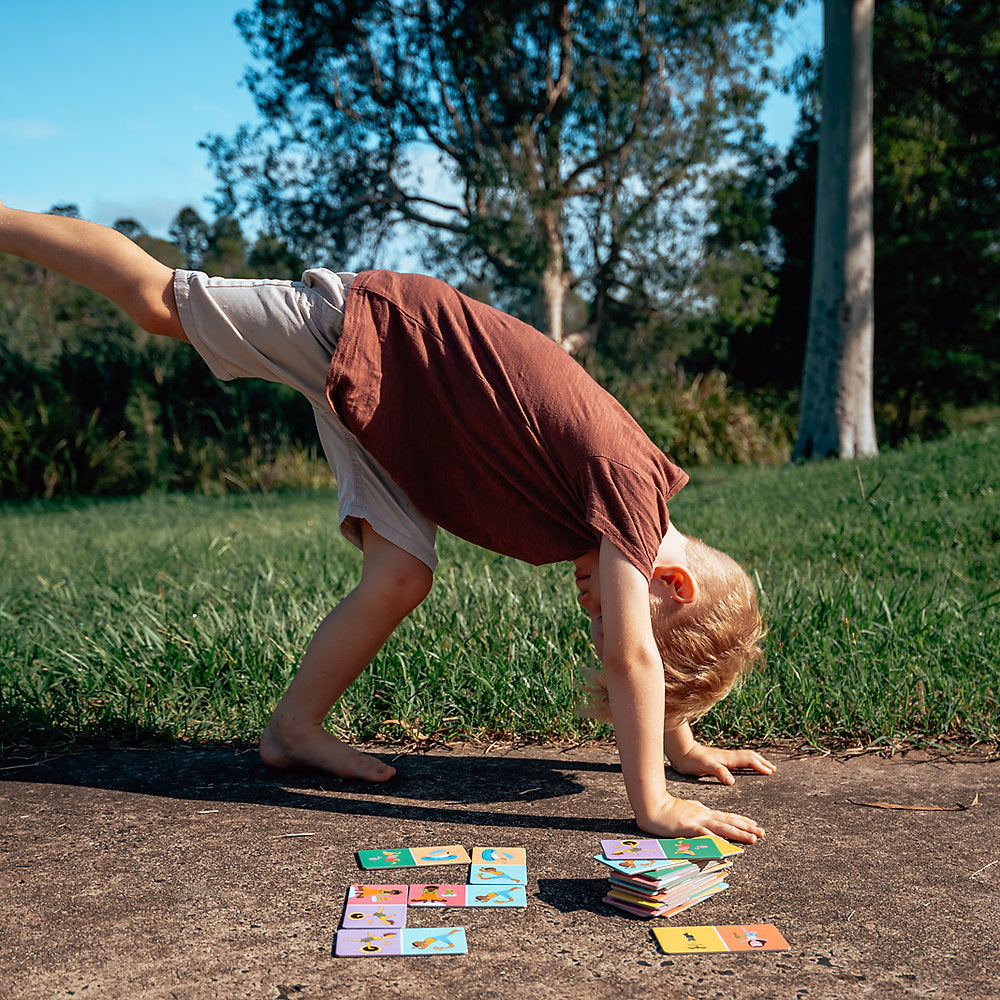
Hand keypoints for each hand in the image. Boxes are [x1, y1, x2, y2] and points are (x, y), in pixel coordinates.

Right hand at [636, 794, 764, 843]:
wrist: (652, 805)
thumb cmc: (667, 807)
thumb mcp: (686, 806)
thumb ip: (697, 808)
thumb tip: (705, 809)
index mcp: (704, 811)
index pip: (727, 816)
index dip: (742, 821)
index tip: (754, 825)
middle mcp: (704, 815)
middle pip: (729, 822)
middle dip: (747, 828)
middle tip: (762, 833)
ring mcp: (697, 821)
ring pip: (723, 828)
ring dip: (739, 834)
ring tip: (753, 839)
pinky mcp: (689, 828)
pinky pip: (706, 835)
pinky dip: (717, 839)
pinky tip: (726, 844)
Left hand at [668, 742, 775, 785]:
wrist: (682, 752)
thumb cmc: (692, 761)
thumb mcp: (705, 767)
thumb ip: (719, 772)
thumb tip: (732, 781)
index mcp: (727, 759)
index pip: (748, 760)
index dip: (760, 766)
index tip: (770, 772)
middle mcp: (728, 756)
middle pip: (749, 756)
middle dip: (762, 762)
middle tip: (773, 769)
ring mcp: (724, 757)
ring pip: (745, 756)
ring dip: (756, 760)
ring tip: (764, 766)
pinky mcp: (720, 759)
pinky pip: (738, 759)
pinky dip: (747, 762)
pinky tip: (745, 766)